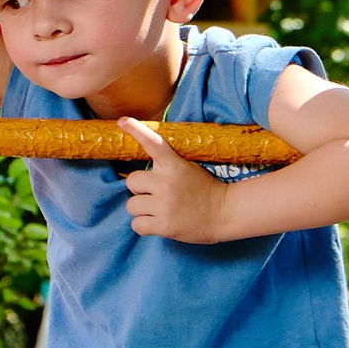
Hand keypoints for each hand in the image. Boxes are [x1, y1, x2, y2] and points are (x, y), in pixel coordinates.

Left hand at [119, 114, 230, 240]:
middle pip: (131, 181)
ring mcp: (164, 205)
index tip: (123, 121)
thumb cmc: (206, 190)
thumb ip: (168, 166)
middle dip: (139, 188)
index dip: (136, 130)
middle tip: (155, 194)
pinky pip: (136, 225)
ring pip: (131, 205)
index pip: (152, 143)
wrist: (226, 213)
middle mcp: (166, 183)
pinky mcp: (164, 225)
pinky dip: (144, 226)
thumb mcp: (189, 169)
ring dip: (142, 209)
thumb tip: (144, 170)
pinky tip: (158, 223)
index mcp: (174, 165)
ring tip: (158, 210)